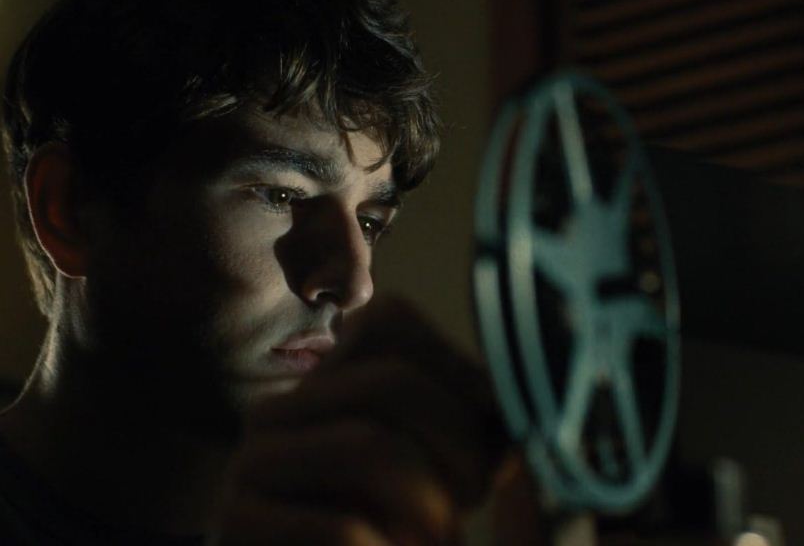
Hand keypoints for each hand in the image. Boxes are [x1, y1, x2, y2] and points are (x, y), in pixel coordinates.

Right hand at [210, 297, 507, 544]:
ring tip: (440, 540)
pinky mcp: (234, 525)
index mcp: (320, 383)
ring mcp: (247, 467)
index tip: (500, 436)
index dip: (462, 373)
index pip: (390, 321)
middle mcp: (274, 410)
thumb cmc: (390, 535)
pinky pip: (342, 528)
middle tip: (473, 502)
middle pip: (389, 381)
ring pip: (367, 445)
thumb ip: (473, 428)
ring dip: (431, 503)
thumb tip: (527, 400)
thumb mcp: (436, 470)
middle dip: (458, 444)